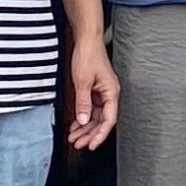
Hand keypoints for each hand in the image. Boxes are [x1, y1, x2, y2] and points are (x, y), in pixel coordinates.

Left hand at [65, 34, 118, 149]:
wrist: (87, 41)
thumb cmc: (89, 56)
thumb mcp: (83, 81)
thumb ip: (83, 103)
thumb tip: (83, 120)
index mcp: (112, 93)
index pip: (109, 120)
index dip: (100, 134)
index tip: (91, 145)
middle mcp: (109, 94)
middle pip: (102, 121)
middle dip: (89, 134)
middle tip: (78, 144)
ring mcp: (102, 93)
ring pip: (95, 116)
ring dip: (85, 127)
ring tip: (74, 137)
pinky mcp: (95, 90)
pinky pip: (91, 109)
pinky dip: (82, 117)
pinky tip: (75, 125)